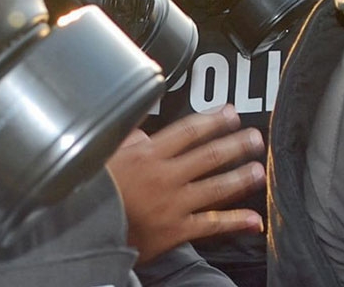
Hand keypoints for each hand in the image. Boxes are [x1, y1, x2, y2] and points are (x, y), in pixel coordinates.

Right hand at [107, 106, 265, 263]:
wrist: (84, 228)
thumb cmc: (92, 192)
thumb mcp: (105, 156)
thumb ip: (127, 141)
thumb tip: (141, 131)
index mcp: (147, 154)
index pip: (189, 131)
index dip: (214, 120)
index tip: (230, 113)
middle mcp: (165, 176)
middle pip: (209, 155)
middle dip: (236, 144)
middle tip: (255, 137)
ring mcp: (174, 203)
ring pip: (216, 187)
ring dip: (242, 177)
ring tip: (259, 170)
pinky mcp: (176, 230)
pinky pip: (211, 224)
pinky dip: (234, 221)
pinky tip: (253, 220)